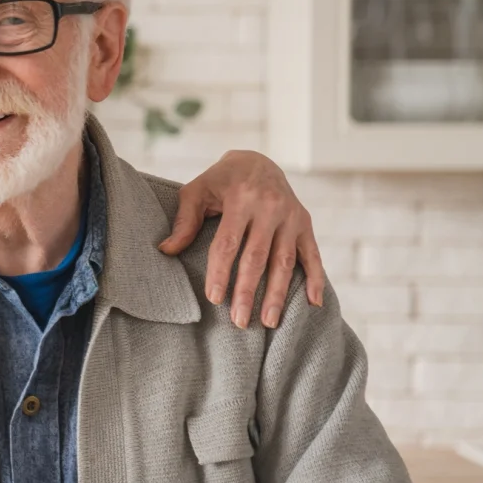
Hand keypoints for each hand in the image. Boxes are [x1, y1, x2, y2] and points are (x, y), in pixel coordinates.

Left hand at [159, 150, 326, 329]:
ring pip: (285, 261)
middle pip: (258, 257)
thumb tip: (166, 250)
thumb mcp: (197, 190)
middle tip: (240, 321)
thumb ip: (185, 221)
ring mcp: (291, 216)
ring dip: (278, 294)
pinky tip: (314, 303)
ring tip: (269, 322)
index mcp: (241, 199)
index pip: (229, 243)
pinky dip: (316, 278)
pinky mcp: (305, 223)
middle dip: (249, 292)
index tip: (214, 298)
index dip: (221, 272)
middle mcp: (270, 208)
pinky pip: (313, 254)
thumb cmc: (221, 180)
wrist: (258, 160)